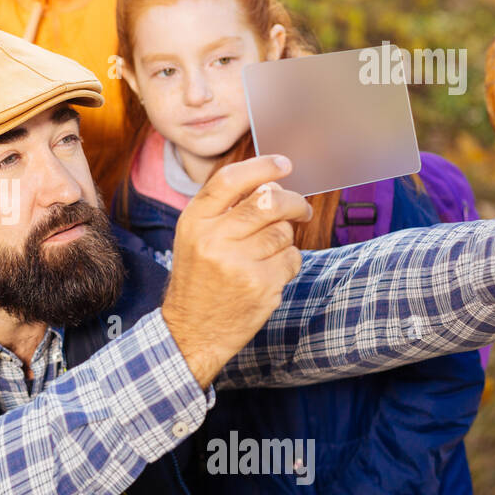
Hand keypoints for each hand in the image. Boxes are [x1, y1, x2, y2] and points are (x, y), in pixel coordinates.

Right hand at [161, 155, 312, 386]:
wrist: (192, 329)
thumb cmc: (199, 279)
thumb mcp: (195, 238)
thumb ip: (225, 210)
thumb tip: (271, 185)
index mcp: (194, 222)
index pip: (230, 180)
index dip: (262, 167)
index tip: (284, 164)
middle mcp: (213, 239)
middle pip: (269, 201)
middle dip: (294, 202)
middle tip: (302, 209)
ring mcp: (238, 263)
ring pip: (284, 232)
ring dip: (285, 240)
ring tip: (268, 254)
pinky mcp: (260, 285)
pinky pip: (292, 259)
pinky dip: (288, 264)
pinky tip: (269, 274)